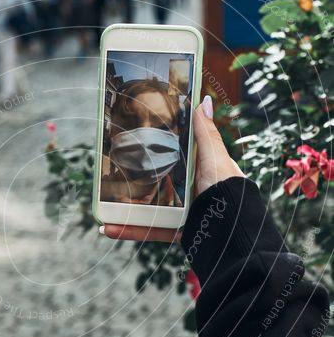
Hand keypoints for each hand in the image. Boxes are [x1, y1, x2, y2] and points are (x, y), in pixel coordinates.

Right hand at [100, 95, 243, 242]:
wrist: (233, 235)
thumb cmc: (229, 193)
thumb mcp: (216, 159)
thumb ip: (206, 133)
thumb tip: (203, 101)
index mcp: (201, 169)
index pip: (176, 154)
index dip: (156, 147)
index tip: (134, 140)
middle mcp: (191, 190)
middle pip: (158, 182)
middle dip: (134, 180)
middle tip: (112, 172)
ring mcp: (183, 212)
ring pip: (149, 209)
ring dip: (124, 210)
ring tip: (104, 206)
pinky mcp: (177, 232)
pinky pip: (150, 230)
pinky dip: (130, 231)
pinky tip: (110, 229)